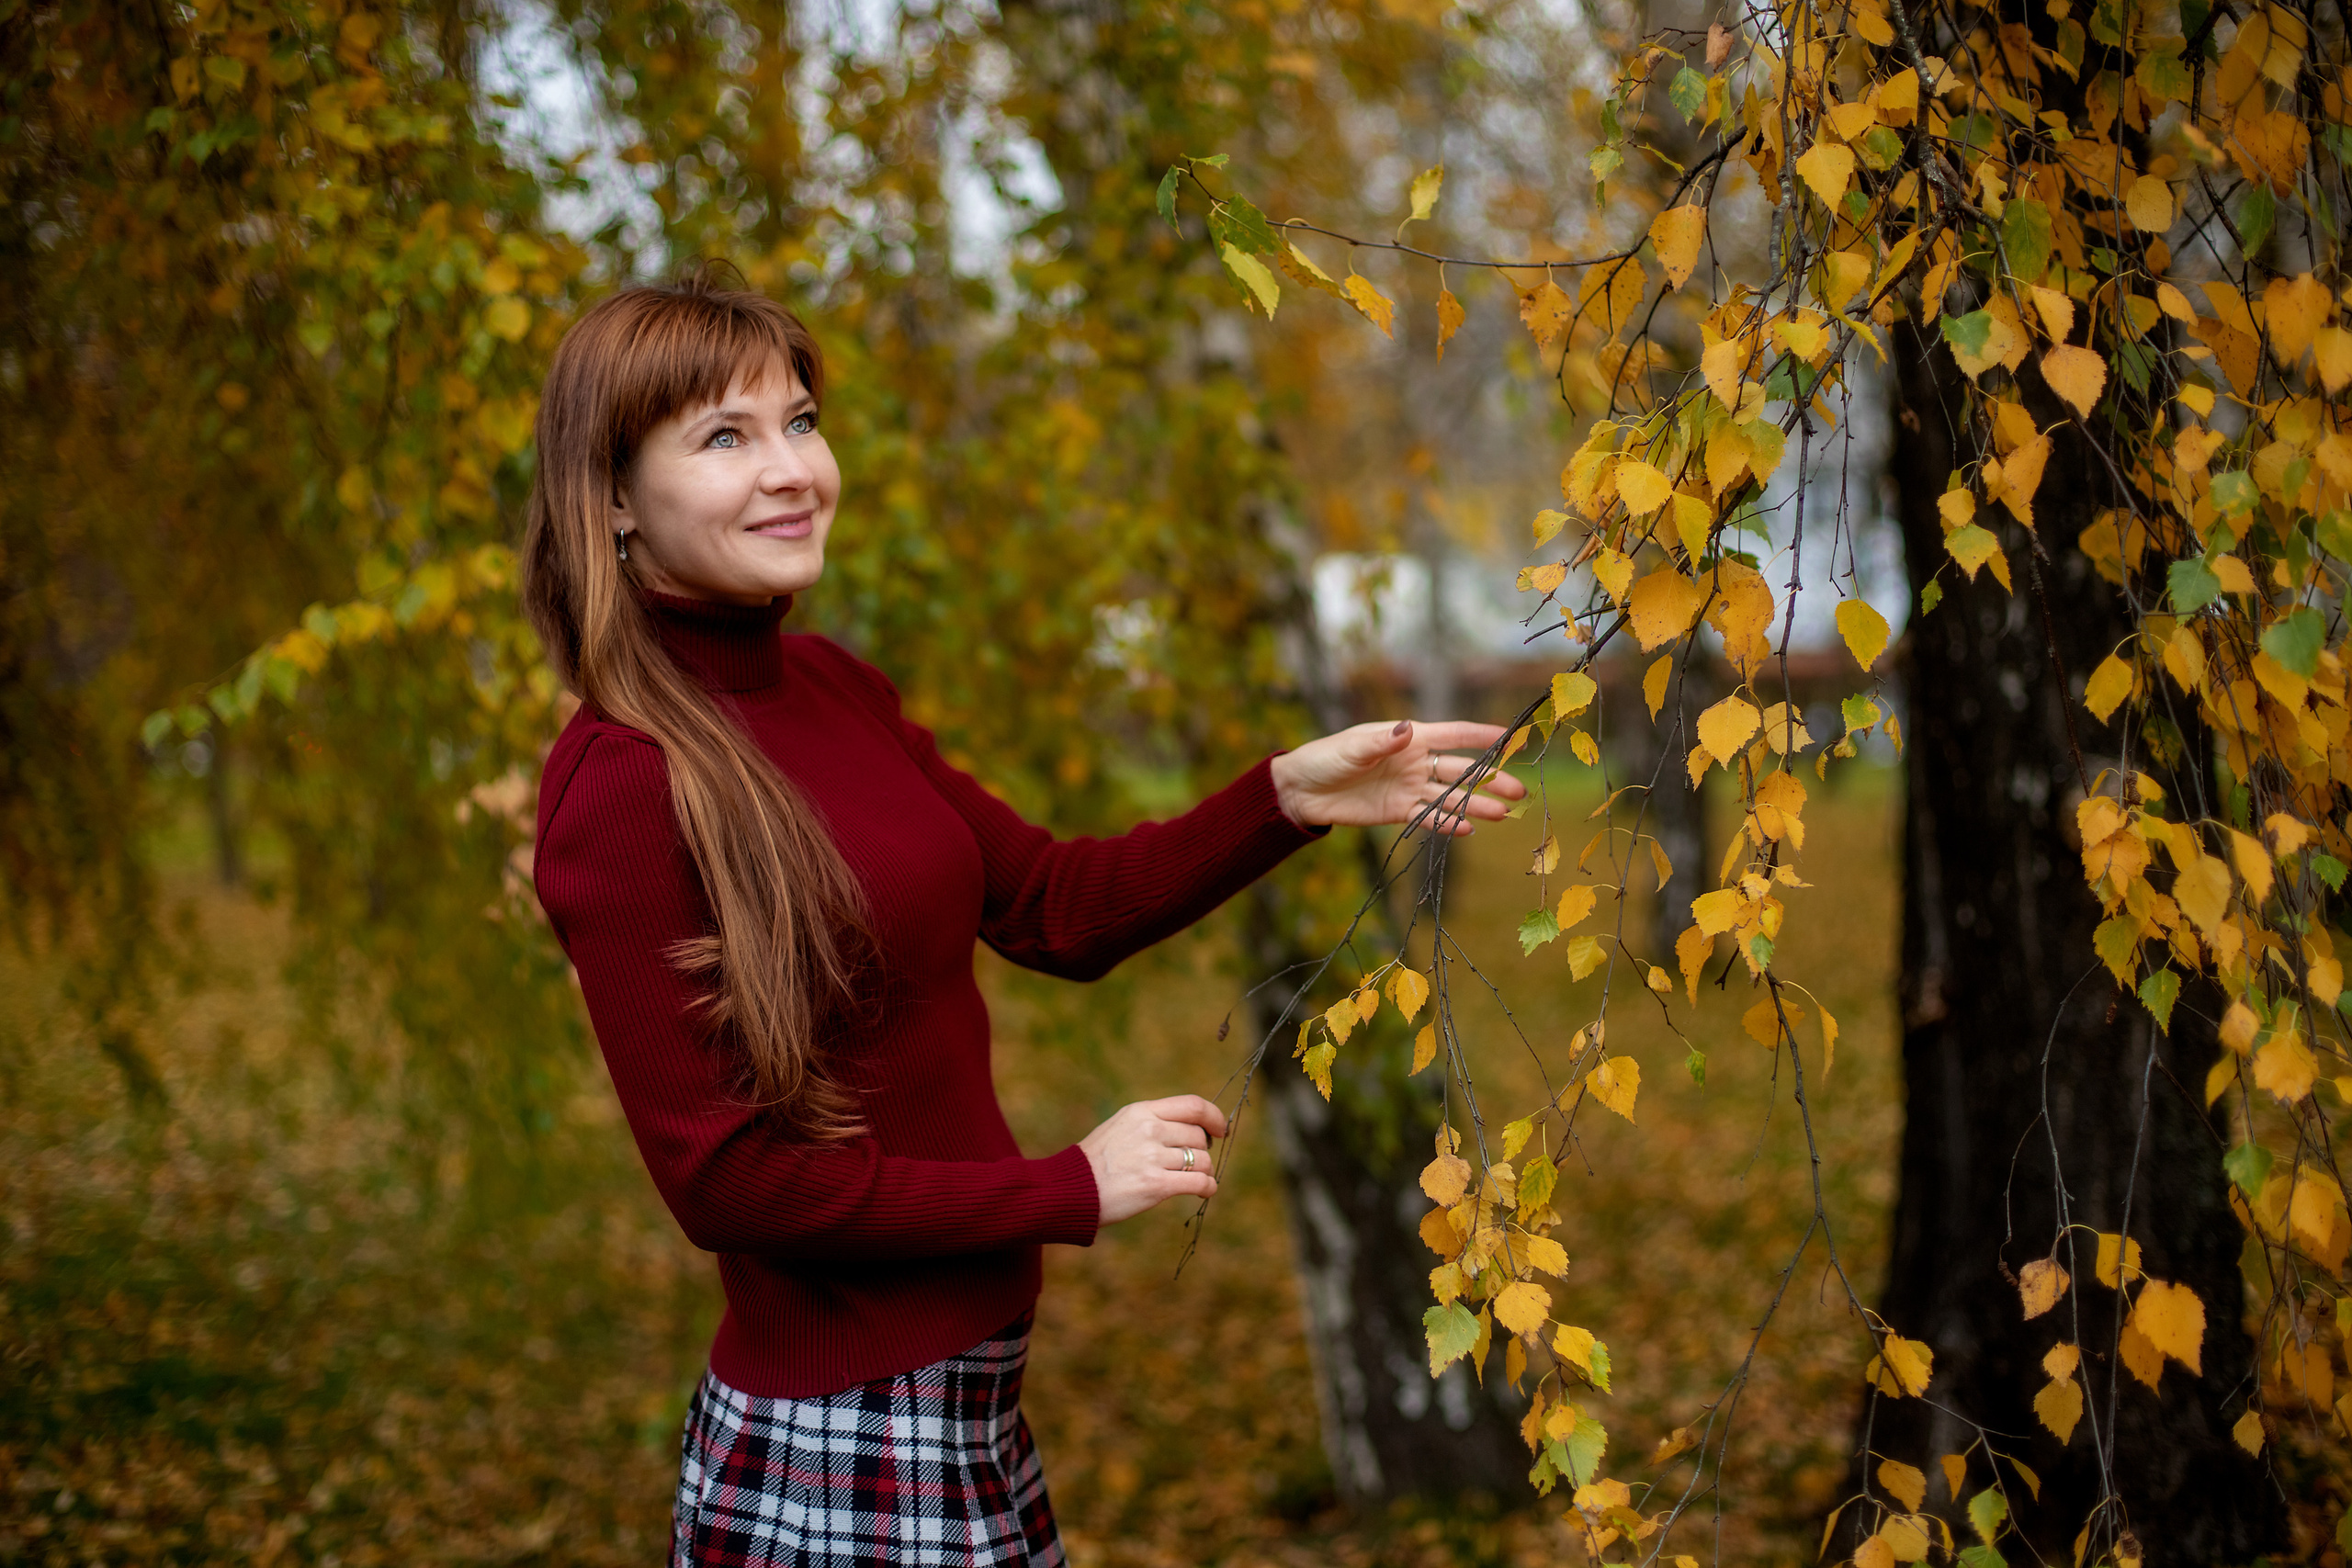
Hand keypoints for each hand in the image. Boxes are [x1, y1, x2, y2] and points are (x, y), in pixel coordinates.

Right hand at [1079, 1095, 1228, 1224]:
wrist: (1070, 1190)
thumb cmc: (1097, 1161)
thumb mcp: (1121, 1125)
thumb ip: (1153, 1121)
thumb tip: (1193, 1127)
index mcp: (1141, 1111)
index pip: (1193, 1105)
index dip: (1214, 1117)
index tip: (1221, 1129)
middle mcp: (1149, 1130)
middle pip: (1199, 1136)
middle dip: (1204, 1150)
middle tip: (1195, 1161)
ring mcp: (1152, 1157)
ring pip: (1203, 1160)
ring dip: (1204, 1171)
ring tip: (1195, 1179)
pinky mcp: (1155, 1185)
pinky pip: (1199, 1182)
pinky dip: (1208, 1188)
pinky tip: (1204, 1191)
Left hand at [1269, 720, 1528, 833]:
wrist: (1303, 790)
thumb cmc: (1326, 758)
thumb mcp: (1352, 748)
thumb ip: (1382, 743)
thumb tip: (1407, 730)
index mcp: (1409, 738)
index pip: (1453, 735)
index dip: (1481, 735)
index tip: (1511, 736)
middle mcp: (1415, 762)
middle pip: (1461, 770)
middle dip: (1490, 779)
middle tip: (1518, 791)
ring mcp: (1409, 788)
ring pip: (1450, 796)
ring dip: (1475, 805)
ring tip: (1503, 814)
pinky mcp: (1398, 811)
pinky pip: (1428, 817)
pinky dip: (1446, 824)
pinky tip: (1467, 830)